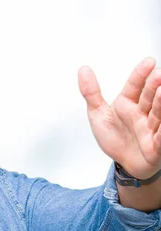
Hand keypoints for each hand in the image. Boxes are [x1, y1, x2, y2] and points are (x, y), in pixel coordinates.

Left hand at [78, 57, 160, 178]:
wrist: (124, 163)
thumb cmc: (114, 137)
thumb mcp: (98, 114)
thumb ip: (91, 93)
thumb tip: (83, 69)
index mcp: (127, 103)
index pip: (134, 85)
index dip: (140, 74)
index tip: (148, 62)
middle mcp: (142, 112)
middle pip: (149, 97)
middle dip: (154, 86)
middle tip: (158, 75)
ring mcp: (151, 127)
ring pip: (158, 114)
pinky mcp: (157, 143)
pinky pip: (160, 136)